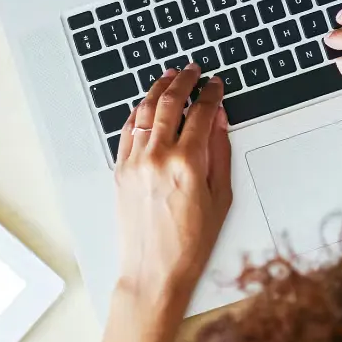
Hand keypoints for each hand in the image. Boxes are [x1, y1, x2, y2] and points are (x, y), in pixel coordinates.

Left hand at [114, 65, 231, 311]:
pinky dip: (137, 112)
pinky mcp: (121, 170)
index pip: (202, 113)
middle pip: (170, 103)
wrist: (154, 271)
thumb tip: (219, 121)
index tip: (216, 84)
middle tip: (192, 70)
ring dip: (158, 89)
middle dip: (184, 81)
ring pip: (145, 111)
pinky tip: (146, 105)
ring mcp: (135, 162)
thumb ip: (221, 153)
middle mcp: (158, 157)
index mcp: (189, 163)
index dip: (211, 93)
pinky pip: (128, 130)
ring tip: (169, 78)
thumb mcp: (221, 198)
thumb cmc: (191, 243)